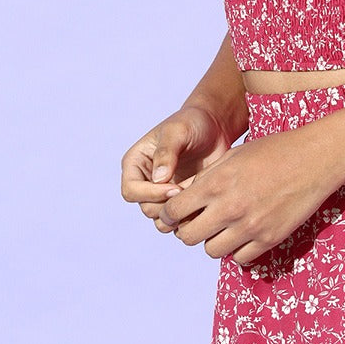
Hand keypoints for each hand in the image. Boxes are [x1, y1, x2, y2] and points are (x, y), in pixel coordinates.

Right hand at [121, 103, 237, 223]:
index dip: (150, 194)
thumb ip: (166, 152)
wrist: (214, 127)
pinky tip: (204, 202)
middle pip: (146, 209)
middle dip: (168, 205)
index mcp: (135, 163)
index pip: (130, 191)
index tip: (176, 188)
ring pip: (161, 220)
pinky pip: (178, 220)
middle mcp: (144, 181)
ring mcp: (161, 193)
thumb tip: (158, 179)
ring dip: (180, 215)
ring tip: (197, 197)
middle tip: (191, 192)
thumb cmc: (192, 123)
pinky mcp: (179, 201)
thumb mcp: (177, 131)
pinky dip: (190, 217)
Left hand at [154, 126, 342, 266]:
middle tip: (197, 221)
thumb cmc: (273, 151)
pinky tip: (243, 234)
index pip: (174, 211)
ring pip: (212, 251)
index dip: (169, 214)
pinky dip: (237, 250)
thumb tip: (182, 198)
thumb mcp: (233, 156)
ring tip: (223, 227)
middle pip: (188, 236)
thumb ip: (206, 179)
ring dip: (213, 240)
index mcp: (216, 183)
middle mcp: (229, 208)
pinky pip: (240, 259)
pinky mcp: (270, 239)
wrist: (314, 158)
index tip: (174, 212)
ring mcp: (250, 227)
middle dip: (187, 229)